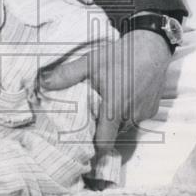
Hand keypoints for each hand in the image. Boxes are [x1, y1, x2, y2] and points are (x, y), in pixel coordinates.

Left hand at [39, 30, 171, 156]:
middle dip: (100, 129)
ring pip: (123, 127)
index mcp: (115, 107)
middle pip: (112, 134)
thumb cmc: (120, 55)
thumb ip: (67, 75)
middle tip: (89, 116)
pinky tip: (121, 97)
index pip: (104, 142)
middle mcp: (131, 115)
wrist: (152, 47)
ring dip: (114, 121)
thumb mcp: (90, 62)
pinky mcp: (152, 111)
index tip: (82, 146)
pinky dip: (126, 113)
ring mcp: (144, 114)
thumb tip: (43, 83)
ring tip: (105, 104)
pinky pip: (135, 119)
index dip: (93, 148)